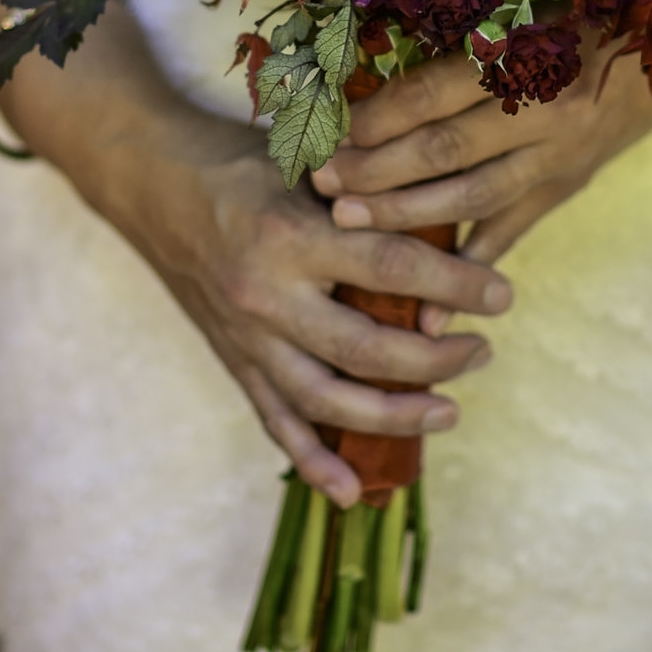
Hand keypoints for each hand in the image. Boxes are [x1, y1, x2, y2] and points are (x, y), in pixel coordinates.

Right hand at [75, 107, 513, 507]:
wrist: (147, 178)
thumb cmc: (238, 160)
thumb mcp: (304, 159)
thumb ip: (367, 188)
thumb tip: (447, 206)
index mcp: (291, 236)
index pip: (390, 268)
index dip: (455, 284)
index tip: (503, 296)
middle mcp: (266, 296)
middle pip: (367, 349)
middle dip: (435, 361)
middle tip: (481, 353)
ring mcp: (246, 338)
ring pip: (326, 401)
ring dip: (393, 417)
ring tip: (448, 412)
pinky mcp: (231, 361)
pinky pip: (275, 423)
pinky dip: (312, 462)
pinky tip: (350, 492)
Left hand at [310, 45, 651, 323]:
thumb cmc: (568, 22)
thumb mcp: (515, 17)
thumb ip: (454, 52)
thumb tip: (372, 91)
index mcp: (523, 57)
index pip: (433, 94)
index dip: (375, 117)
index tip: (328, 132)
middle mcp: (539, 112)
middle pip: (443, 149)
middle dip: (376, 171)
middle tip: (322, 184)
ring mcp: (553, 158)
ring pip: (470, 197)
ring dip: (405, 216)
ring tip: (348, 224)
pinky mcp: (563, 190)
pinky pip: (509, 236)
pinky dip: (466, 274)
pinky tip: (426, 312)